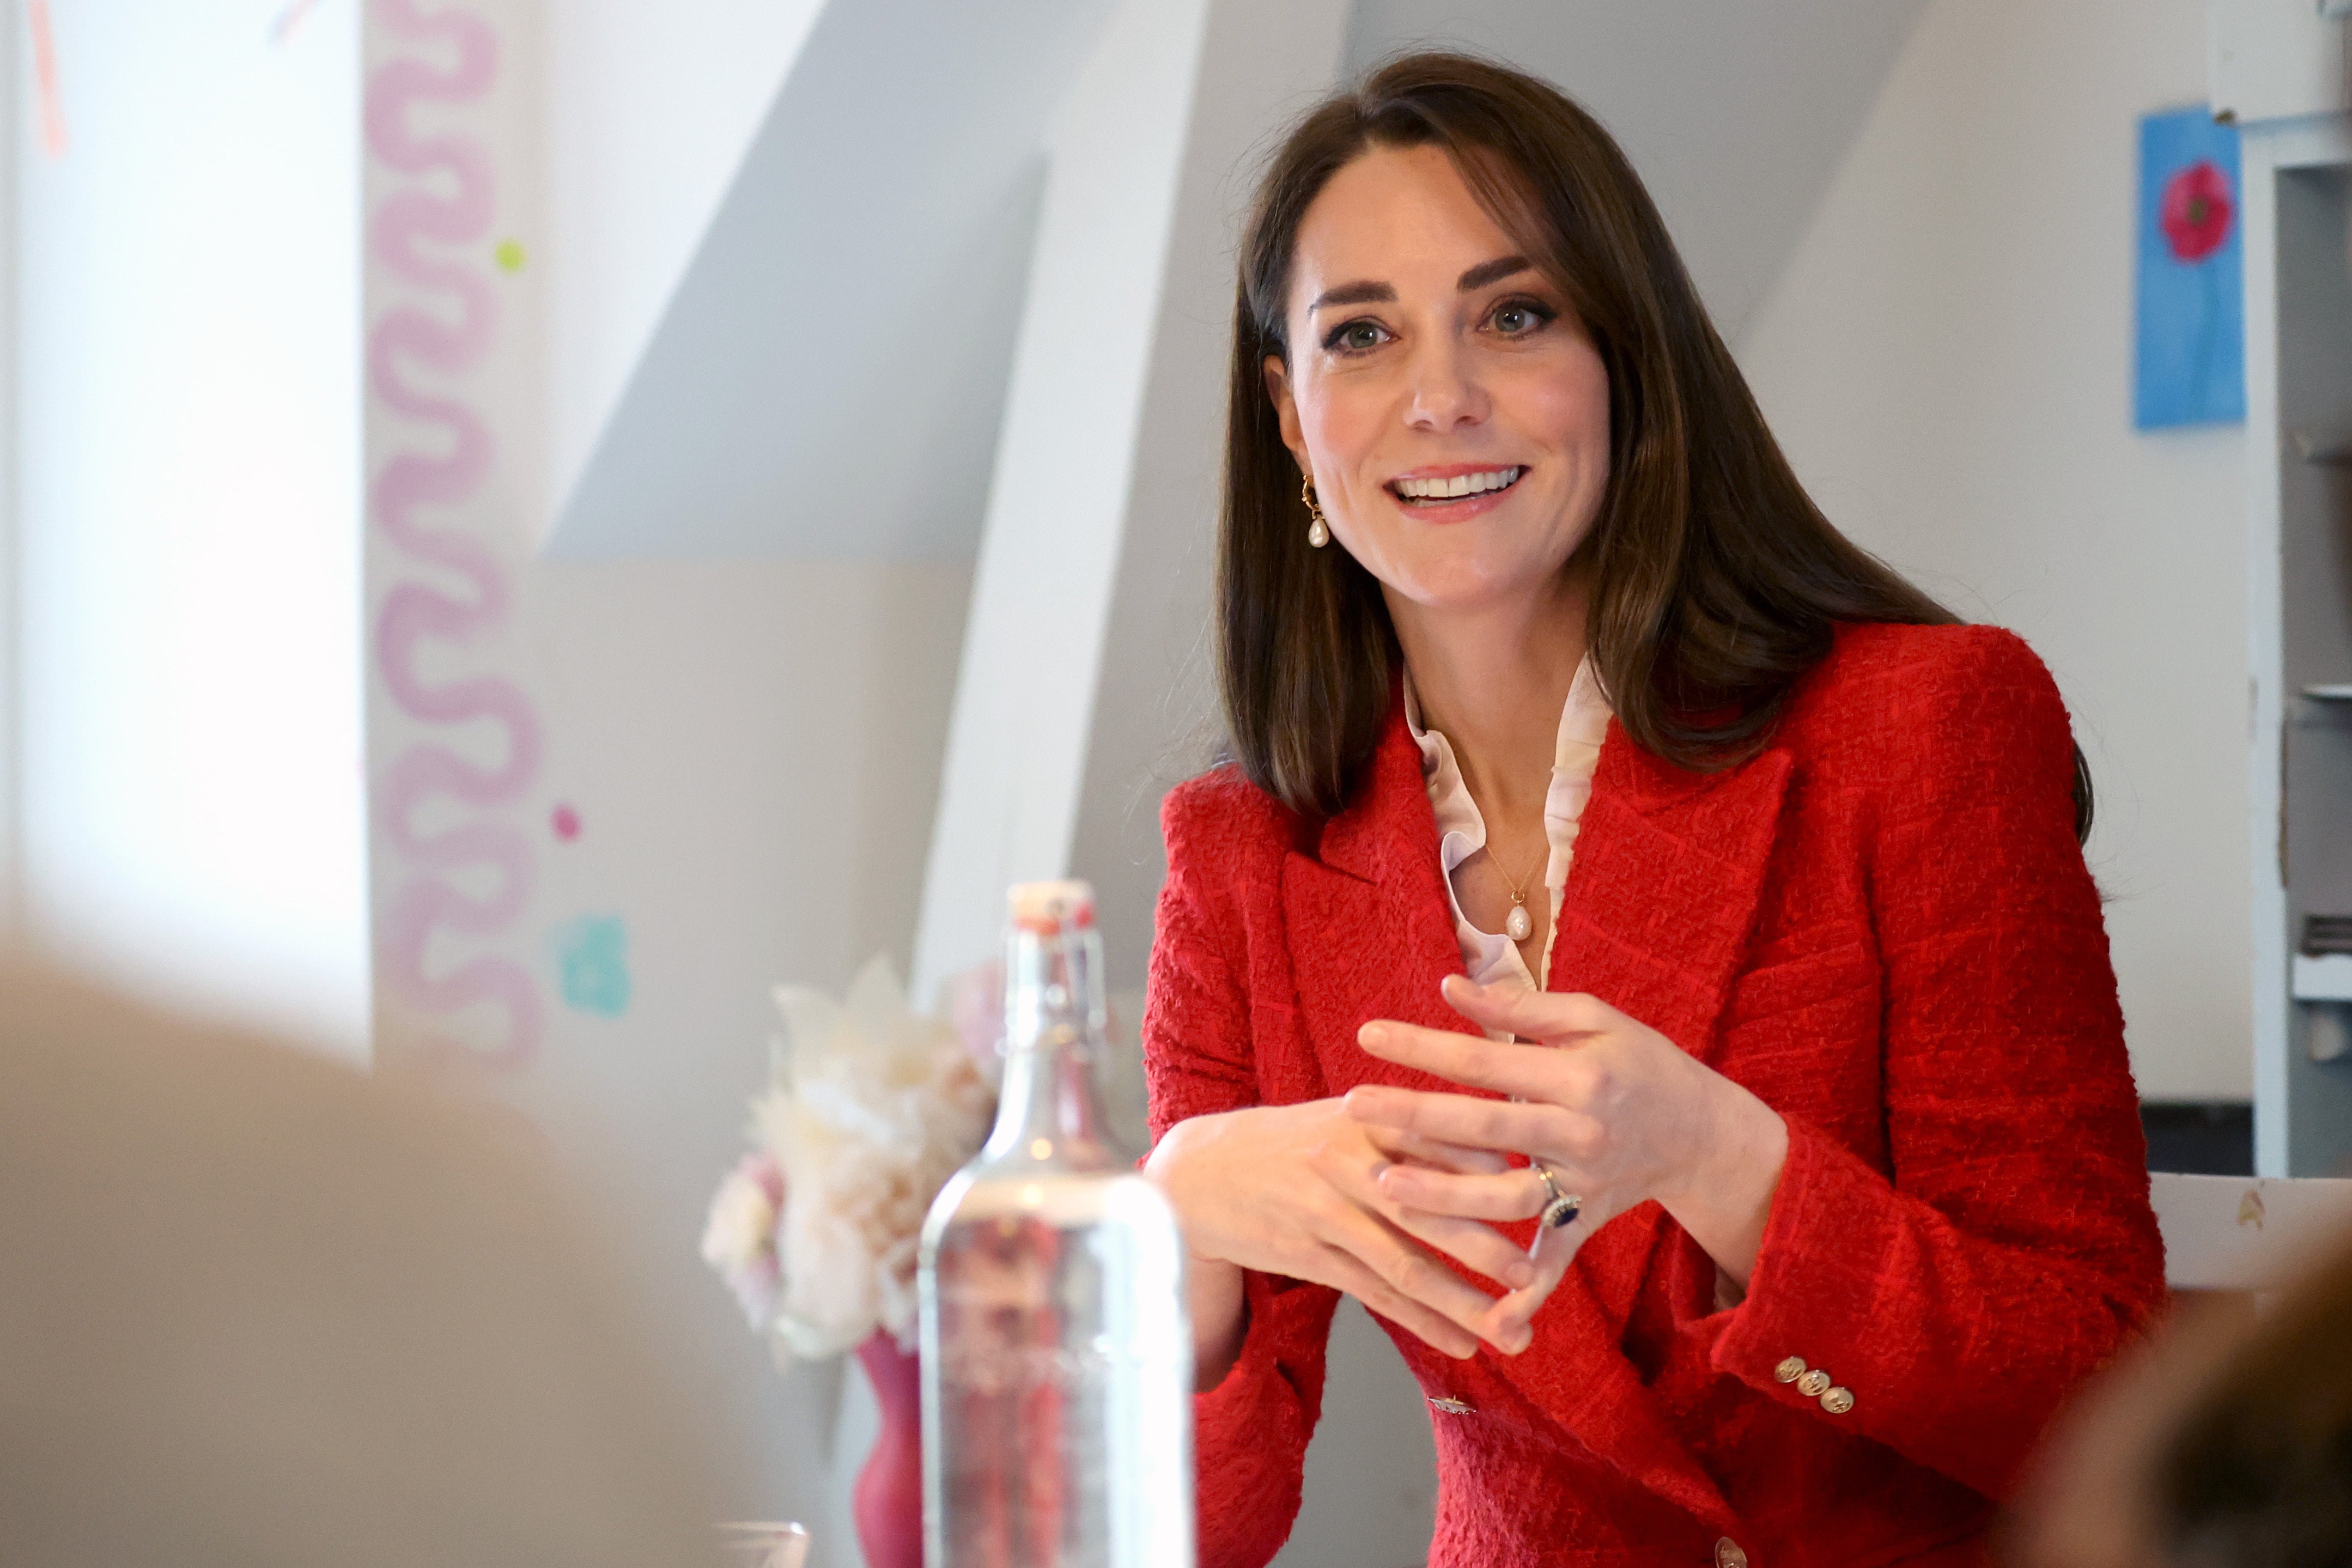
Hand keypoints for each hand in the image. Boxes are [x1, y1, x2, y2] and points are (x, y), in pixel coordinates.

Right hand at [1144, 1097, 1540, 1370]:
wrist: (1199, 1174)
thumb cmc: (1287, 1142)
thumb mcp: (1345, 1118)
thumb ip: (1412, 1130)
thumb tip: (1495, 1152)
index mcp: (1367, 1118)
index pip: (1447, 1143)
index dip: (1500, 1171)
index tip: (1550, 1196)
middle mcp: (1349, 1163)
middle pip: (1433, 1207)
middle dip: (1491, 1247)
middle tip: (1539, 1276)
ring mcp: (1326, 1212)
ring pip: (1405, 1263)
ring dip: (1463, 1300)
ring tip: (1512, 1328)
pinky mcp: (1308, 1254)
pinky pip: (1374, 1295)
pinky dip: (1421, 1322)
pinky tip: (1460, 1343)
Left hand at [1344, 976, 1787, 1343]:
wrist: (1702, 1131)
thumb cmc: (1639, 1061)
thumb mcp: (1593, 1018)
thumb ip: (1520, 1007)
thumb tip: (1449, 988)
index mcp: (1577, 1076)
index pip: (1484, 1061)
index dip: (1423, 1048)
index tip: (1366, 1035)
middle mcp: (1579, 1133)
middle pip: (1484, 1127)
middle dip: (1413, 1117)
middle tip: (1350, 1107)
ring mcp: (1583, 1183)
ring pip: (1505, 1197)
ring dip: (1442, 1198)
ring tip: (1380, 1186)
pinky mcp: (1588, 1219)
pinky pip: (1553, 1259)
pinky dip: (1523, 1292)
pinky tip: (1482, 1317)